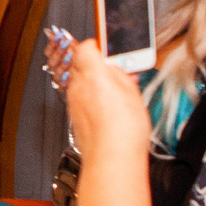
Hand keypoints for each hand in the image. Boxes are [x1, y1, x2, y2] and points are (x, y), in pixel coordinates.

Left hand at [65, 38, 151, 169]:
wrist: (111, 159)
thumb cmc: (124, 130)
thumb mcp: (132, 92)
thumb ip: (121, 74)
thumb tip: (116, 67)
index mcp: (92, 73)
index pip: (86, 47)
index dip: (97, 46)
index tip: (107, 49)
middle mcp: (77, 86)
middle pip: (80, 64)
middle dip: (96, 65)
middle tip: (115, 72)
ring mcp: (73, 103)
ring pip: (79, 83)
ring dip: (93, 83)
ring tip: (115, 93)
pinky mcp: (74, 118)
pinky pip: (80, 101)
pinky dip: (90, 100)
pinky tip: (108, 110)